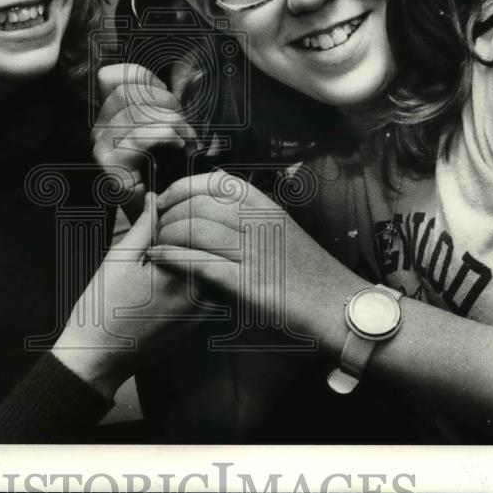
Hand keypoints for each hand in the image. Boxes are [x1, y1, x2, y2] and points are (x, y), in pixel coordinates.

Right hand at [52, 193, 205, 397]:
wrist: (98, 357)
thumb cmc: (102, 307)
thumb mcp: (119, 258)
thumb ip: (143, 227)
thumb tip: (156, 200)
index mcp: (180, 272)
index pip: (196, 228)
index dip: (178, 213)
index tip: (161, 211)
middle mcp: (199, 293)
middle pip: (208, 250)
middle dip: (190, 234)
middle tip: (162, 231)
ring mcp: (201, 312)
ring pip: (211, 270)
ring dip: (197, 255)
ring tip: (165, 254)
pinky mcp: (197, 325)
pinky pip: (209, 292)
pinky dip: (197, 279)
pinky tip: (172, 276)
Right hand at [92, 63, 196, 213]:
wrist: (158, 219)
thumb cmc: (167, 175)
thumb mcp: (166, 131)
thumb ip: (166, 104)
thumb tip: (192, 76)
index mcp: (107, 116)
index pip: (113, 77)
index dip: (145, 80)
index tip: (168, 102)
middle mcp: (98, 129)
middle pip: (130, 91)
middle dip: (166, 103)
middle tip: (184, 127)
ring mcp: (101, 148)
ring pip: (139, 113)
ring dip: (173, 122)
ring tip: (186, 139)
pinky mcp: (111, 166)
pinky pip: (142, 136)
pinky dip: (167, 137)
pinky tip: (179, 147)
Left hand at [147, 171, 365, 349]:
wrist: (340, 310)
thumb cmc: (309, 276)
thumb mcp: (281, 234)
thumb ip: (249, 222)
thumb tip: (209, 215)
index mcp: (265, 207)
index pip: (212, 182)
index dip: (181, 188)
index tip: (164, 200)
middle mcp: (258, 222)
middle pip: (196, 204)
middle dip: (167, 214)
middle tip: (152, 227)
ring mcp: (253, 251)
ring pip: (194, 230)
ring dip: (165, 235)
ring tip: (152, 245)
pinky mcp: (248, 283)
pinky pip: (198, 263)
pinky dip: (172, 258)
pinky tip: (157, 259)